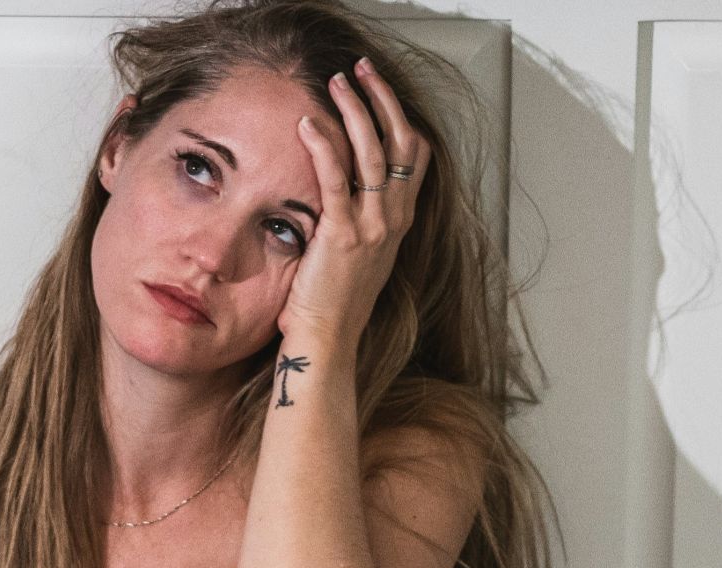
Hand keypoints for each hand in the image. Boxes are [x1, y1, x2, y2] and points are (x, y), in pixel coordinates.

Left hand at [277, 57, 430, 342]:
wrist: (327, 342)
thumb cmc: (332, 306)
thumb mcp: (356, 256)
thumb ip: (357, 222)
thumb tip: (339, 197)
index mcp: (398, 222)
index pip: (414, 157)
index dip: (399, 117)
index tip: (378, 91)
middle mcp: (393, 220)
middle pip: (400, 142)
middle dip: (381, 99)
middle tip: (361, 71)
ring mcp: (372, 227)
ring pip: (373, 152)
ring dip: (355, 110)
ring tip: (337, 82)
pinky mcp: (343, 235)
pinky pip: (336, 179)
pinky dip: (323, 145)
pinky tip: (308, 122)